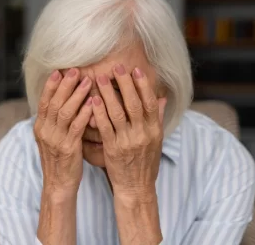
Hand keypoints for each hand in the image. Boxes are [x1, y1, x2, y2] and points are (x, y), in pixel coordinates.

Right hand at [34, 68, 92, 197]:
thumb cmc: (60, 159)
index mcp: (40, 127)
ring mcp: (55, 140)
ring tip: (87, 81)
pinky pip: (76, 127)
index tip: (59, 70)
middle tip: (75, 70)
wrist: (58, 184)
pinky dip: (84, 113)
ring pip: (64, 112)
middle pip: (54, 102)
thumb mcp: (52, 138)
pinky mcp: (68, 148)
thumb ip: (55, 121)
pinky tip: (92, 103)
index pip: (44, 101)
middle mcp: (45, 131)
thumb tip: (62, 101)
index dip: (51, 85)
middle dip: (65, 85)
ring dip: (76, 95)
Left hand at [92, 64, 166, 200]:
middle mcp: (143, 134)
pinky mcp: (113, 149)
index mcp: (154, 130)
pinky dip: (99, 112)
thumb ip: (158, 118)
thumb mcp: (157, 141)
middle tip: (116, 67)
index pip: (150, 103)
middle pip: (133, 104)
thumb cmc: (146, 163)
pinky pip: (105, 128)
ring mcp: (128, 141)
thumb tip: (162, 97)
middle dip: (124, 84)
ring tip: (100, 78)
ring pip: (117, 113)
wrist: (137, 188)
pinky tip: (93, 100)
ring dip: (108, 94)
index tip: (135, 70)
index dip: (143, 85)